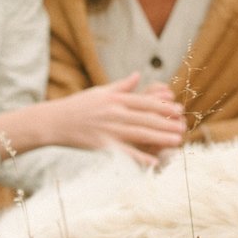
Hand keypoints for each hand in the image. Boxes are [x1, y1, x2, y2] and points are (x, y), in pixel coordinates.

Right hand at [47, 75, 186, 155]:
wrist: (53, 121)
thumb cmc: (77, 106)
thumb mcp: (99, 92)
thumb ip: (121, 86)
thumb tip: (137, 75)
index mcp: (115, 99)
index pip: (144, 102)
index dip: (163, 106)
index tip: (179, 110)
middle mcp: (114, 113)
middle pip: (146, 118)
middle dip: (167, 123)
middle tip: (184, 127)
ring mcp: (108, 129)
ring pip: (140, 133)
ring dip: (160, 138)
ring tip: (177, 141)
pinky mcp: (101, 145)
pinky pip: (124, 152)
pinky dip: (139, 157)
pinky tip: (154, 162)